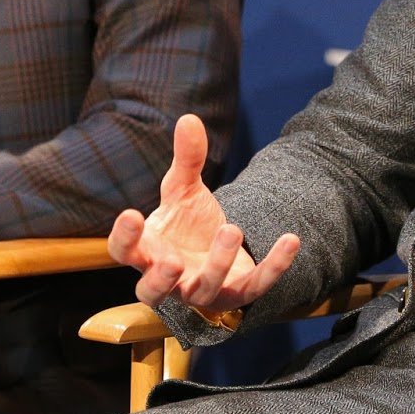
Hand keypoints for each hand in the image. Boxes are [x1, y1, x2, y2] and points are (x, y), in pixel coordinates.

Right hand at [107, 114, 299, 314]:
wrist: (216, 249)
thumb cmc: (187, 223)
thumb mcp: (184, 190)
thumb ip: (187, 160)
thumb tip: (189, 119)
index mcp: (147, 251)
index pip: (124, 251)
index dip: (124, 237)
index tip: (131, 214)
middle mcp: (169, 278)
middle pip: (152, 292)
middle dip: (162, 279)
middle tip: (173, 260)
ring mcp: (201, 291)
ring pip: (204, 290)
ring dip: (217, 264)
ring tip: (231, 228)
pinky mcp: (235, 295)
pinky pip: (254, 287)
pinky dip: (274, 265)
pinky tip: (290, 240)